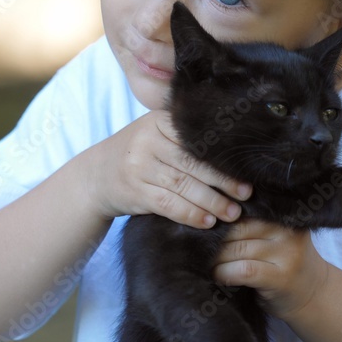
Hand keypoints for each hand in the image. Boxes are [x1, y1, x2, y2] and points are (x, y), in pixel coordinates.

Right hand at [85, 110, 250, 228]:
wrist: (95, 176)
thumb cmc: (139, 154)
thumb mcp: (155, 134)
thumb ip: (185, 138)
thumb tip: (234, 154)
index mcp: (158, 120)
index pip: (196, 137)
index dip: (222, 154)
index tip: (246, 167)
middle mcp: (147, 140)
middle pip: (193, 162)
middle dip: (223, 181)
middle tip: (245, 194)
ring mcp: (138, 166)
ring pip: (183, 185)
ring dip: (211, 201)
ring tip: (232, 212)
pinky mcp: (134, 191)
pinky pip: (168, 204)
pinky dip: (190, 214)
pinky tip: (207, 221)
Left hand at [213, 219, 330, 319]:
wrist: (314, 295)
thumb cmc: (283, 263)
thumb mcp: (274, 237)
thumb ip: (251, 225)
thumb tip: (207, 217)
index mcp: (283, 215)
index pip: (242, 209)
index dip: (219, 220)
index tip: (203, 229)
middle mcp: (288, 231)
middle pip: (238, 228)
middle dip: (214, 240)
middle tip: (198, 249)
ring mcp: (288, 254)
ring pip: (237, 249)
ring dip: (215, 259)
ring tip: (206, 264)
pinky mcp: (281, 277)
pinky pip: (243, 270)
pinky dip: (225, 273)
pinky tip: (218, 277)